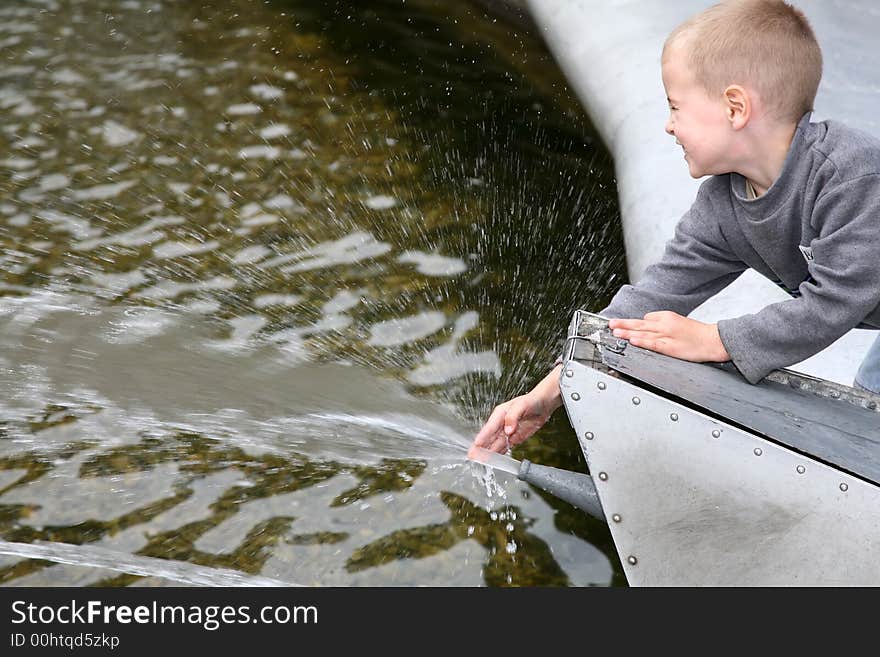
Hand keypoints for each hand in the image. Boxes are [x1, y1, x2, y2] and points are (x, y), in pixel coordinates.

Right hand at [469, 366, 562, 454]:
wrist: (543, 405)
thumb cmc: (531, 401)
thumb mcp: (522, 405)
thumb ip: (513, 417)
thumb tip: (507, 430)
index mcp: (500, 414)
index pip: (490, 427)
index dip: (483, 436)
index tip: (476, 444)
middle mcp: (501, 424)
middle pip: (489, 438)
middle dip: (480, 447)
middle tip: (472, 456)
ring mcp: (507, 432)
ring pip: (495, 445)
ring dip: (488, 453)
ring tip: (480, 461)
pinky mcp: (513, 439)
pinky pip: (504, 448)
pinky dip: (498, 454)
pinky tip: (493, 460)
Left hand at [608, 311, 729, 361]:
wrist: (715, 340)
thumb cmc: (698, 334)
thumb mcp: (679, 322)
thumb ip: (663, 324)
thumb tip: (647, 323)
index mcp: (667, 317)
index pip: (646, 319)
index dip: (633, 324)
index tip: (621, 325)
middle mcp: (665, 324)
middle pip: (640, 324)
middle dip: (623, 324)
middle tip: (610, 324)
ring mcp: (667, 335)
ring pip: (643, 332)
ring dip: (628, 332)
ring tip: (615, 332)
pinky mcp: (671, 347)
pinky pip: (653, 343)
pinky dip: (642, 341)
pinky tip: (633, 340)